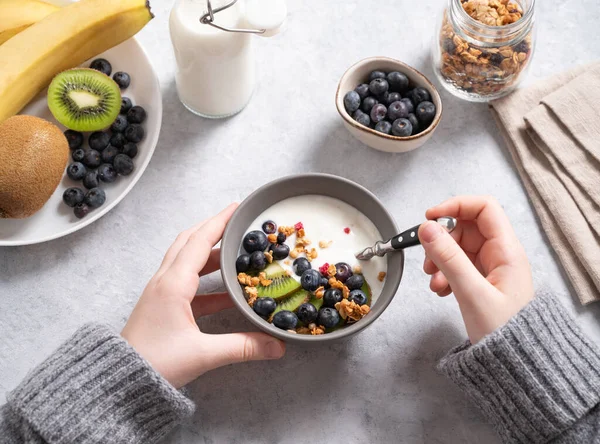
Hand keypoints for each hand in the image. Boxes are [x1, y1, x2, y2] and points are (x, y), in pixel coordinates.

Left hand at [121, 204, 285, 387]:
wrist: (118, 381)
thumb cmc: (154, 363)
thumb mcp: (203, 354)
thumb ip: (242, 347)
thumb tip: (276, 345)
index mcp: (173, 284)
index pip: (199, 241)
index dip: (219, 221)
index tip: (237, 207)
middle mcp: (164, 281)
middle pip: (188, 242)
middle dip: (212, 228)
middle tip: (236, 223)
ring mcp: (160, 292)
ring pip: (185, 259)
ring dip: (209, 252)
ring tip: (234, 253)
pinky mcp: (161, 305)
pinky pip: (186, 282)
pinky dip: (206, 280)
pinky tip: (225, 293)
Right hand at [418, 196, 533, 343]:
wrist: (514, 365)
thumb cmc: (503, 333)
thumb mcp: (471, 292)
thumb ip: (448, 258)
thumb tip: (427, 229)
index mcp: (506, 251)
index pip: (484, 208)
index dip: (456, 206)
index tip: (430, 218)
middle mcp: (500, 255)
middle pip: (466, 228)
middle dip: (442, 240)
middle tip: (428, 259)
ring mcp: (490, 268)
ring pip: (458, 248)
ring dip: (439, 260)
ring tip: (434, 281)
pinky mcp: (481, 282)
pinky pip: (457, 266)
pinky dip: (444, 274)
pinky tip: (440, 290)